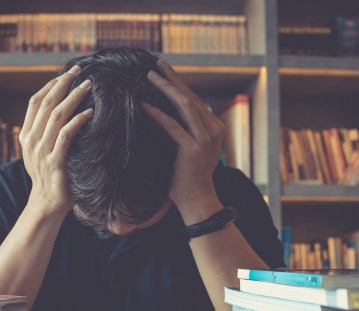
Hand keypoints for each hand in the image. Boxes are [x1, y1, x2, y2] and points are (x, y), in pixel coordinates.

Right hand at [18, 65, 92, 215]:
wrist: (47, 204)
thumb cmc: (50, 177)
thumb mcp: (42, 152)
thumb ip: (45, 134)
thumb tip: (59, 112)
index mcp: (26, 135)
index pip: (35, 102)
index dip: (50, 85)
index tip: (66, 74)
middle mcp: (32, 140)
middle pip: (46, 103)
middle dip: (63, 84)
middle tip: (79, 71)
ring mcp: (42, 151)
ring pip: (56, 115)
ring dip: (73, 97)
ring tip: (88, 86)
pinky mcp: (55, 162)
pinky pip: (66, 135)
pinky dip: (78, 121)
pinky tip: (89, 112)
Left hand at [143, 59, 225, 218]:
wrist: (195, 198)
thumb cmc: (188, 174)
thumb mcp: (192, 146)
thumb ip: (188, 129)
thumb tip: (171, 112)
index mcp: (214, 126)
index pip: (194, 99)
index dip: (179, 83)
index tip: (164, 70)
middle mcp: (213, 129)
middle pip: (189, 96)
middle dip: (172, 78)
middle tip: (156, 63)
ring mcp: (204, 138)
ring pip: (183, 105)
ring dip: (165, 88)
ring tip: (149, 76)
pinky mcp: (192, 148)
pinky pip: (172, 126)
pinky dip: (157, 113)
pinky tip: (144, 105)